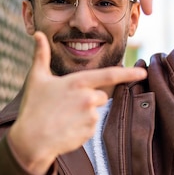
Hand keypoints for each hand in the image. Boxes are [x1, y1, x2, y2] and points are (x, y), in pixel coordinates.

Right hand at [8, 32, 146, 174]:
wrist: (31, 140)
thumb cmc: (32, 108)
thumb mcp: (36, 78)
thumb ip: (41, 55)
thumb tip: (37, 34)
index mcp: (78, 82)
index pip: (110, 74)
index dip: (129, 73)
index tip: (143, 72)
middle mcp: (88, 97)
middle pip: (100, 96)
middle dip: (89, 99)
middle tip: (66, 106)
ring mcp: (91, 116)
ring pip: (96, 112)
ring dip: (85, 114)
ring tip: (64, 118)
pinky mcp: (90, 132)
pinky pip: (91, 127)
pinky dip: (82, 128)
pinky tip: (66, 128)